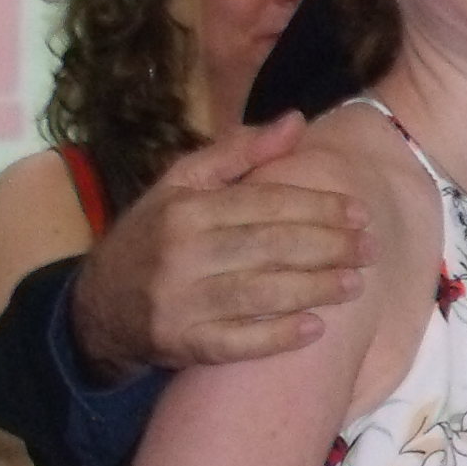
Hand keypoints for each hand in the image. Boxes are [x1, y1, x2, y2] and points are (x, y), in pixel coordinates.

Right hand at [70, 116, 375, 379]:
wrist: (96, 307)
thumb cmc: (152, 237)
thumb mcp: (181, 185)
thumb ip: (238, 153)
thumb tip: (296, 121)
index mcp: (185, 208)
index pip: (265, 203)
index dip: (318, 207)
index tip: (359, 212)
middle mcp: (182, 253)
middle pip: (270, 246)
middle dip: (329, 246)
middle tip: (370, 248)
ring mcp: (181, 302)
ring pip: (261, 293)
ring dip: (315, 288)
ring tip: (355, 284)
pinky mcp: (183, 344)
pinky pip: (238, 342)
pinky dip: (278, 337)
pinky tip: (315, 329)